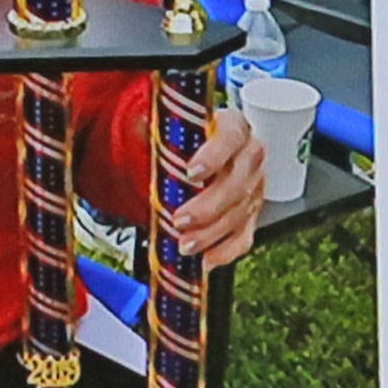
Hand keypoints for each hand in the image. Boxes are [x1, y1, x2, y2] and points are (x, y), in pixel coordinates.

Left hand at [160, 110, 268, 267]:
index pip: (231, 137)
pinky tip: (204, 259)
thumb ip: (152, 131)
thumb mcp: (161, 128)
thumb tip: (134, 135)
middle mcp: (249, 157)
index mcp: (232, 127)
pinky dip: (224, 252)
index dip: (213, 156)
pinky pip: (243, 237)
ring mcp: (253, 188)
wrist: (181, 160)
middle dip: (208, 207)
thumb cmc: (174, 143)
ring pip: (241, 214)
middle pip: (239, 183)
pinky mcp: (249, 215)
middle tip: (179, 220)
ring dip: (212, 234)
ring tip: (185, 244)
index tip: (190, 173)